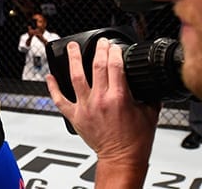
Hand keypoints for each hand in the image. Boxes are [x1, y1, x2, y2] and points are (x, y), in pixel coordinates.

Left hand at [45, 38, 159, 164]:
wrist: (121, 159)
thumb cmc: (135, 142)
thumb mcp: (150, 114)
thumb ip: (151, 96)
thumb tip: (152, 84)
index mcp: (119, 97)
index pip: (115, 65)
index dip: (114, 51)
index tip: (114, 46)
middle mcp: (100, 100)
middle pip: (96, 66)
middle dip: (99, 49)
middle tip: (100, 42)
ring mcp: (86, 107)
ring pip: (76, 77)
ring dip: (73, 59)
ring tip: (72, 47)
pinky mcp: (75, 117)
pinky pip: (60, 100)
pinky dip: (53, 88)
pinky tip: (50, 76)